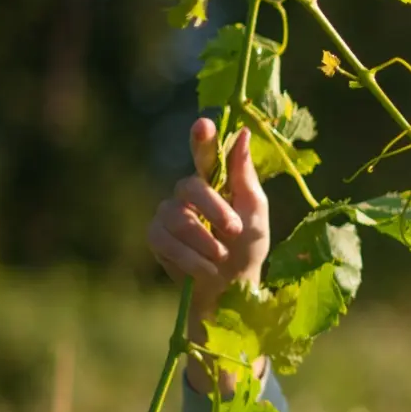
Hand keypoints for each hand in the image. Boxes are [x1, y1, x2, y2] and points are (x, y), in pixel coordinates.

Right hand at [146, 118, 270, 318]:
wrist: (232, 287)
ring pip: (177, 217)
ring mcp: (168, 214)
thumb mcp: (254, 212)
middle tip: (235, 230)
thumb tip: (242, 133)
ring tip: (221, 257)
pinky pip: (164, 240)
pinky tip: (205, 269)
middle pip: (190, 187)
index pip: (204, 154)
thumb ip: (245, 176)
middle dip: (215, 209)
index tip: (204, 124)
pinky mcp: (156, 237)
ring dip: (205, 241)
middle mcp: (187, 194)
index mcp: (214, 183)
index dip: (201, 139)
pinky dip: (190, 258)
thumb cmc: (248, 246)